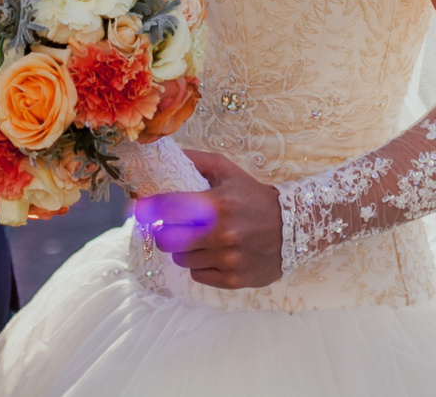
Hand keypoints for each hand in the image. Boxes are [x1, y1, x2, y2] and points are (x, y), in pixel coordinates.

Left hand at [154, 148, 283, 289]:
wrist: (294, 227)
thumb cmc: (254, 197)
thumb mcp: (228, 171)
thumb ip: (196, 161)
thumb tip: (166, 156)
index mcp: (215, 204)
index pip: (164, 208)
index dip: (147, 209)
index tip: (141, 209)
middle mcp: (220, 234)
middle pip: (165, 240)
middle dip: (163, 232)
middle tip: (172, 226)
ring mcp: (226, 259)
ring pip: (180, 259)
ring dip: (184, 249)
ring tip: (200, 239)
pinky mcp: (233, 279)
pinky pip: (197, 275)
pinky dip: (200, 265)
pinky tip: (213, 254)